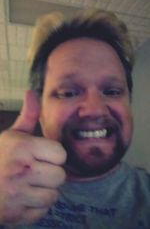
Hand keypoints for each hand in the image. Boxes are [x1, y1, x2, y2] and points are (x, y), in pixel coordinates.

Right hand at [0, 90, 65, 224]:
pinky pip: (42, 211)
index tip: (44, 155)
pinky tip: (24, 198)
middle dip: (51, 173)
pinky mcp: (16, 215)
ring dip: (44, 191)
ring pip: (53, 195)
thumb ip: (27, 115)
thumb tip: (32, 92)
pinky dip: (36, 206)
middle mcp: (22, 171)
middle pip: (60, 176)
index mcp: (23, 148)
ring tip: (30, 185)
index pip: (60, 154)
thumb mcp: (12, 135)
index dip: (53, 155)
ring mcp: (18, 195)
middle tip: (37, 171)